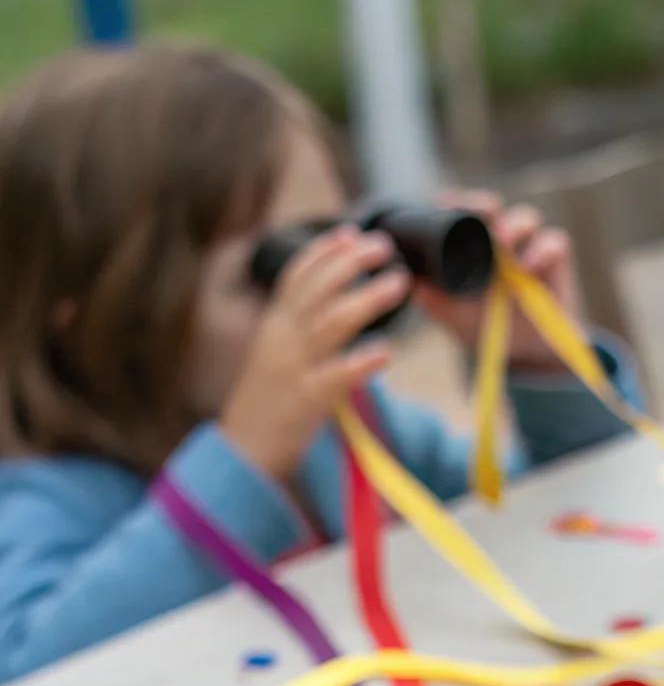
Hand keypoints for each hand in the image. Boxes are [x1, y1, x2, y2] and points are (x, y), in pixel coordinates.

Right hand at [221, 226, 408, 478]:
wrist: (241, 452)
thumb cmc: (265, 406)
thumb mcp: (274, 358)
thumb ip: (297, 332)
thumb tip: (329, 309)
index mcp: (274, 327)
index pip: (296, 277)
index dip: (323, 252)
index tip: (352, 232)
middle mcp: (282, 340)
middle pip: (317, 289)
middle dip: (351, 262)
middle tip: (385, 246)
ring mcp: (293, 369)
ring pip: (331, 324)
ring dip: (367, 300)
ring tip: (399, 283)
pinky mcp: (306, 401)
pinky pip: (336, 377)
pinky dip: (361, 362)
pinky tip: (386, 352)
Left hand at [413, 192, 582, 372]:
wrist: (524, 355)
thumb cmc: (488, 327)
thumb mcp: (456, 317)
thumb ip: (435, 302)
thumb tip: (413, 285)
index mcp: (474, 246)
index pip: (465, 214)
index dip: (457, 204)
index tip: (444, 204)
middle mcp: (501, 240)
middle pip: (494, 208)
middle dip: (484, 205)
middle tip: (479, 214)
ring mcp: (530, 246)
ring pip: (525, 218)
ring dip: (514, 226)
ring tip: (503, 244)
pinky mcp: (556, 260)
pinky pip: (554, 242)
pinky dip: (542, 250)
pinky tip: (528, 267)